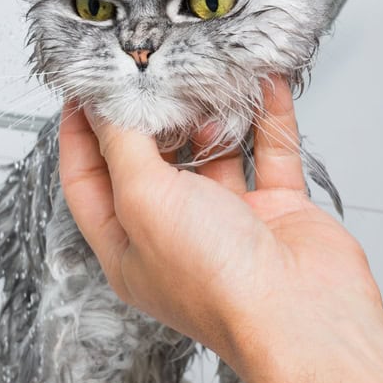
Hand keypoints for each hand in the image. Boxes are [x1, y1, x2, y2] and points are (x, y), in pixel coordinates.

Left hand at [58, 75, 382, 382]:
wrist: (302, 314)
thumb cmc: (219, 282)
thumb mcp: (144, 201)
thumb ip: (123, 146)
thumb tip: (106, 105)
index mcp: (128, 245)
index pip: (88, 180)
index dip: (80, 134)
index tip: (84, 89)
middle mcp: (175, 234)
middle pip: (151, 160)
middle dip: (152, 114)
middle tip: (150, 68)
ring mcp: (227, 221)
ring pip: (213, 151)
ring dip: (212, 113)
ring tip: (206, 73)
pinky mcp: (275, 210)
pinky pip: (268, 150)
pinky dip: (267, 116)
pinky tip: (263, 84)